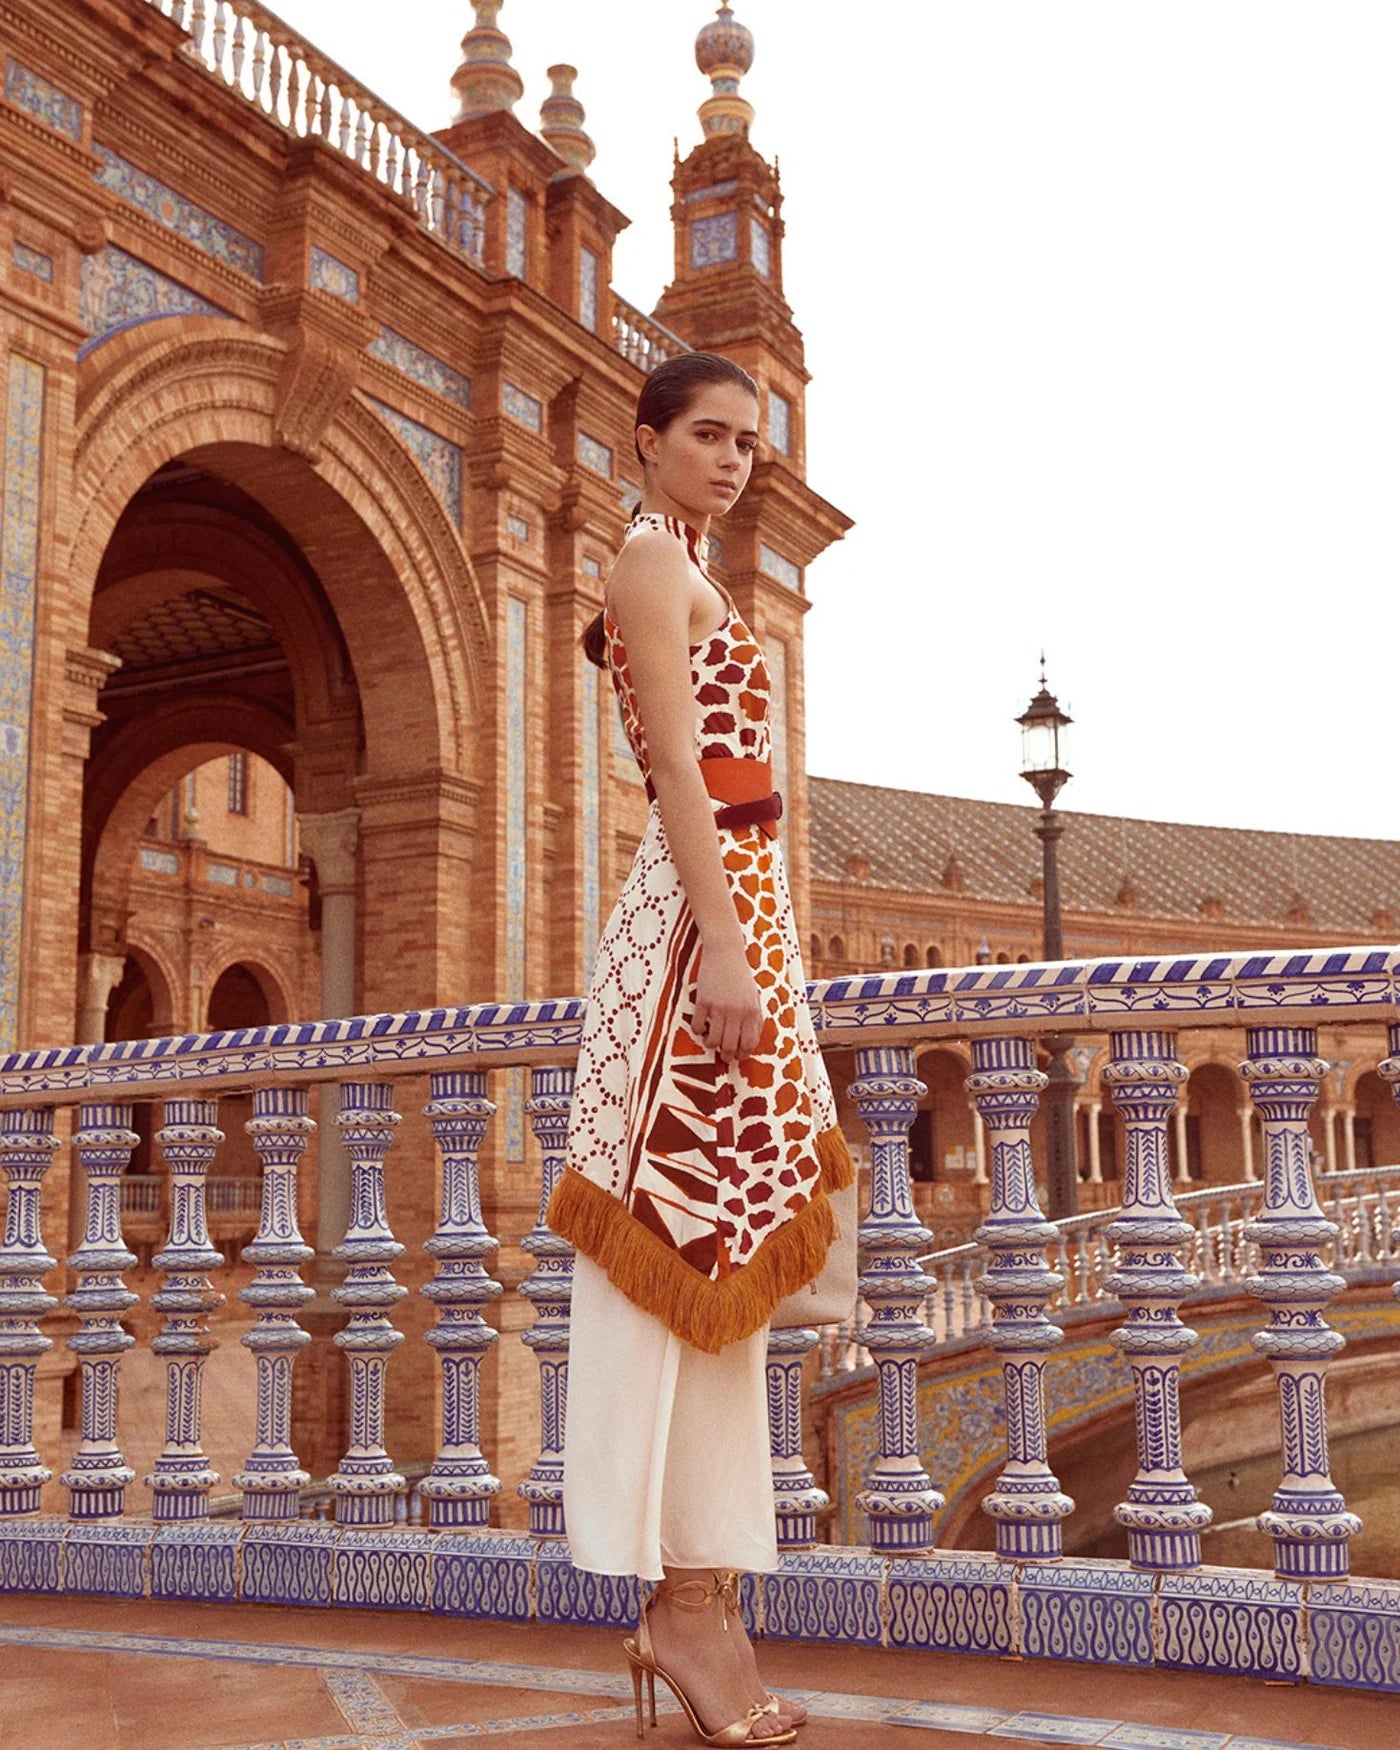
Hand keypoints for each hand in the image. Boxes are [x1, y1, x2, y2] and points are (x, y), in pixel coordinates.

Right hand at [692, 942, 764, 1061]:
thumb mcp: (754, 997)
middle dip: (727, 1056)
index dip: (743, 1054)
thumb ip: (755, 1018)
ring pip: (713, 1040)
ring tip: (711, 1041)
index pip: (749, 1043)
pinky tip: (701, 1027)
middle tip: (724, 1056)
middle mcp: (736, 1012)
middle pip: (730, 1046)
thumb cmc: (741, 976)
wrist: (725, 952)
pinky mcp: (703, 1001)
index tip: (738, 1056)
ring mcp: (718, 1007)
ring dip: (711, 1045)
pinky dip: (698, 1031)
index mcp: (752, 1012)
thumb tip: (751, 1041)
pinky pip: (698, 1026)